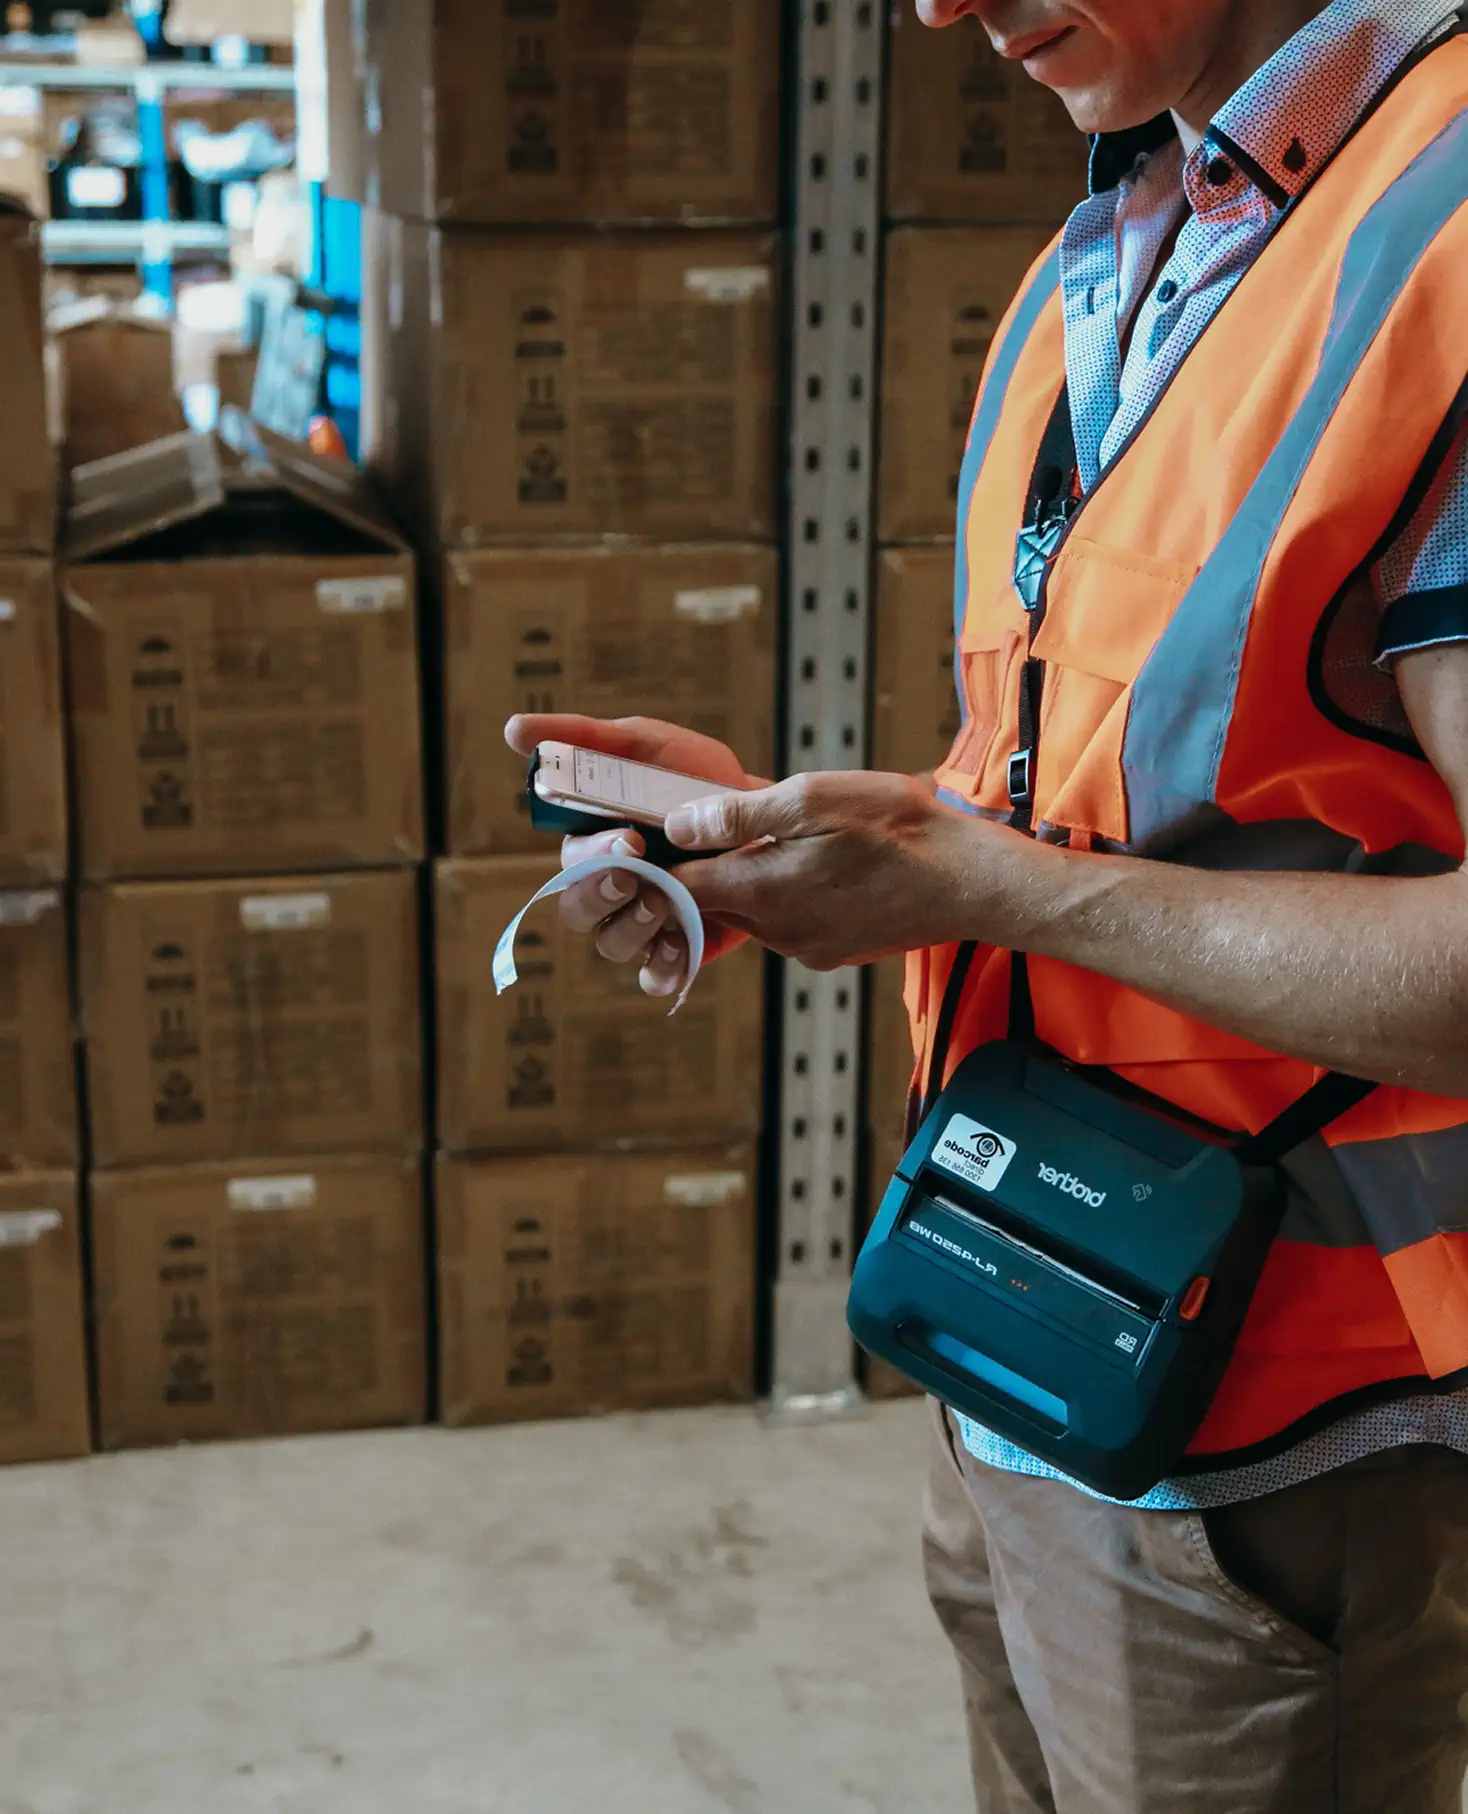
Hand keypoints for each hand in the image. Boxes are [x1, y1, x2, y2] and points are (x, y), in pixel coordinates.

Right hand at [504, 712, 762, 997]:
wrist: (762, 811)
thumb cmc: (693, 775)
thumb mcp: (641, 745)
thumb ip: (580, 737)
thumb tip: (512, 730)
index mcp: (594, 842)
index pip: (570, 861)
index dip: (592, 856)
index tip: (629, 839)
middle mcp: (611, 887)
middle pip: (578, 911)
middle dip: (602, 898)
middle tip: (640, 877)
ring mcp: (643, 921)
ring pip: (613, 943)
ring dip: (634, 928)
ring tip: (670, 902)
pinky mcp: (679, 947)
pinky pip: (656, 975)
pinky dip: (665, 967)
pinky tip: (683, 943)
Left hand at [666, 769, 1032, 969]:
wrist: (971, 882)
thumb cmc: (899, 830)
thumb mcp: (814, 798)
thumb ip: (740, 814)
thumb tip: (680, 824)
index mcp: (762, 890)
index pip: (677, 890)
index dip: (657, 865)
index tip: (648, 843)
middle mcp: (776, 931)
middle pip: (710, 905)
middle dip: (704, 870)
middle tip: (710, 828)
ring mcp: (804, 948)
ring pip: (749, 915)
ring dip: (748, 882)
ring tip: (772, 838)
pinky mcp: (831, 953)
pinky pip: (786, 926)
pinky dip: (783, 897)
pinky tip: (813, 866)